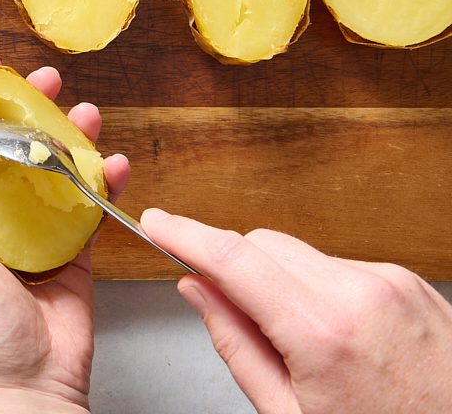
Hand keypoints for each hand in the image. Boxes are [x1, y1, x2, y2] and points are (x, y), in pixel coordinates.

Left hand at [0, 52, 129, 413]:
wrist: (25, 382)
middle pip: (14, 144)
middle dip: (31, 107)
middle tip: (47, 79)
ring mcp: (37, 228)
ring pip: (55, 166)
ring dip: (72, 135)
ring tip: (87, 113)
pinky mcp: (74, 249)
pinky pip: (90, 204)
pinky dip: (105, 180)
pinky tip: (115, 163)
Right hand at [142, 209, 451, 413]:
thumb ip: (236, 346)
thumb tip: (197, 291)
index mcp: (322, 331)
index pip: (232, 258)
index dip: (183, 235)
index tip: (156, 222)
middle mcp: (361, 293)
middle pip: (264, 245)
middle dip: (235, 268)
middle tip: (227, 310)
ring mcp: (393, 283)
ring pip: (303, 255)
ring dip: (282, 281)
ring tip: (302, 342)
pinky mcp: (413, 283)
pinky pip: (343, 267)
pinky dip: (323, 290)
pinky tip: (339, 336)